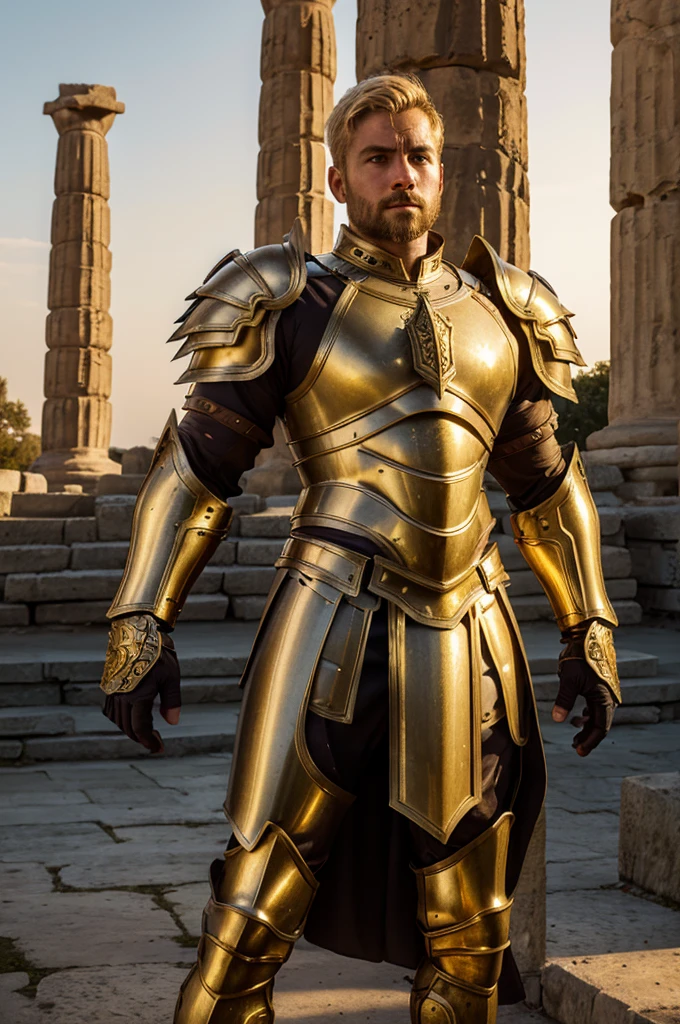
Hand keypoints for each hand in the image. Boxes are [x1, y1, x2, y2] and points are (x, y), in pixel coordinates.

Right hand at [101, 617, 180, 752]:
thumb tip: (172, 722)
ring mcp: (113, 690)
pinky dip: (120, 718)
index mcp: (138, 696)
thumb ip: (171, 701)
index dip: (149, 741)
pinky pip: (111, 709)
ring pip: (118, 720)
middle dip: (141, 738)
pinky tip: (131, 716)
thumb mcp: (171, 676)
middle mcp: (122, 696)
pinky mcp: (109, 684)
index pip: (140, 728)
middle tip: (155, 743)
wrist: (137, 628)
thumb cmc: (158, 650)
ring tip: (145, 732)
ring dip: (130, 729)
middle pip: (127, 727)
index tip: (158, 748)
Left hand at [552, 623, 616, 756]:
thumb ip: (563, 700)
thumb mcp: (569, 680)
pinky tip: (578, 719)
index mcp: (604, 698)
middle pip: (600, 725)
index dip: (590, 741)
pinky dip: (588, 716)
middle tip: (575, 748)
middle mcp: (608, 697)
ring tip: (574, 736)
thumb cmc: (578, 656)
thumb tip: (556, 719)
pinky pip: (596, 707)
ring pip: (598, 716)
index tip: (579, 752)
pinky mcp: (599, 687)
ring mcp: (605, 692)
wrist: (587, 636)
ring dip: (587, 727)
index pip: (601, 728)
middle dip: (588, 737)